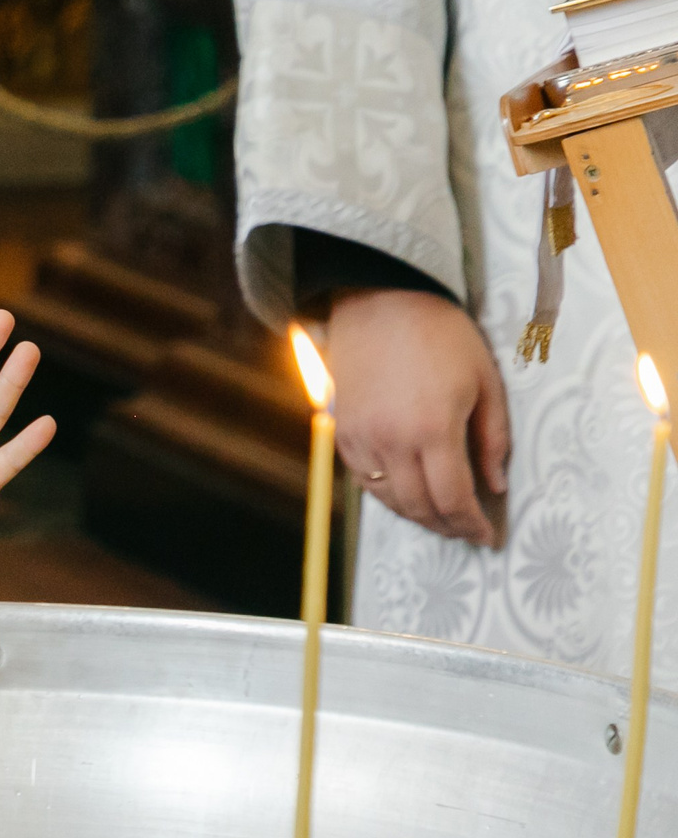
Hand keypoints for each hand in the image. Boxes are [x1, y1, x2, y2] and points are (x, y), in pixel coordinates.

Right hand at [328, 287, 508, 546]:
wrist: (380, 302)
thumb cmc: (440, 334)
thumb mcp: (485, 381)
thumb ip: (492, 438)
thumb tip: (495, 485)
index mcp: (433, 428)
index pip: (454, 498)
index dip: (472, 525)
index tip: (487, 536)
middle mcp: (392, 441)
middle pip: (420, 507)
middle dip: (448, 526)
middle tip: (468, 531)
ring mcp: (362, 438)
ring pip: (390, 500)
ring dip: (418, 516)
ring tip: (441, 517)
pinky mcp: (343, 432)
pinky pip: (365, 481)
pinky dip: (389, 496)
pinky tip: (408, 493)